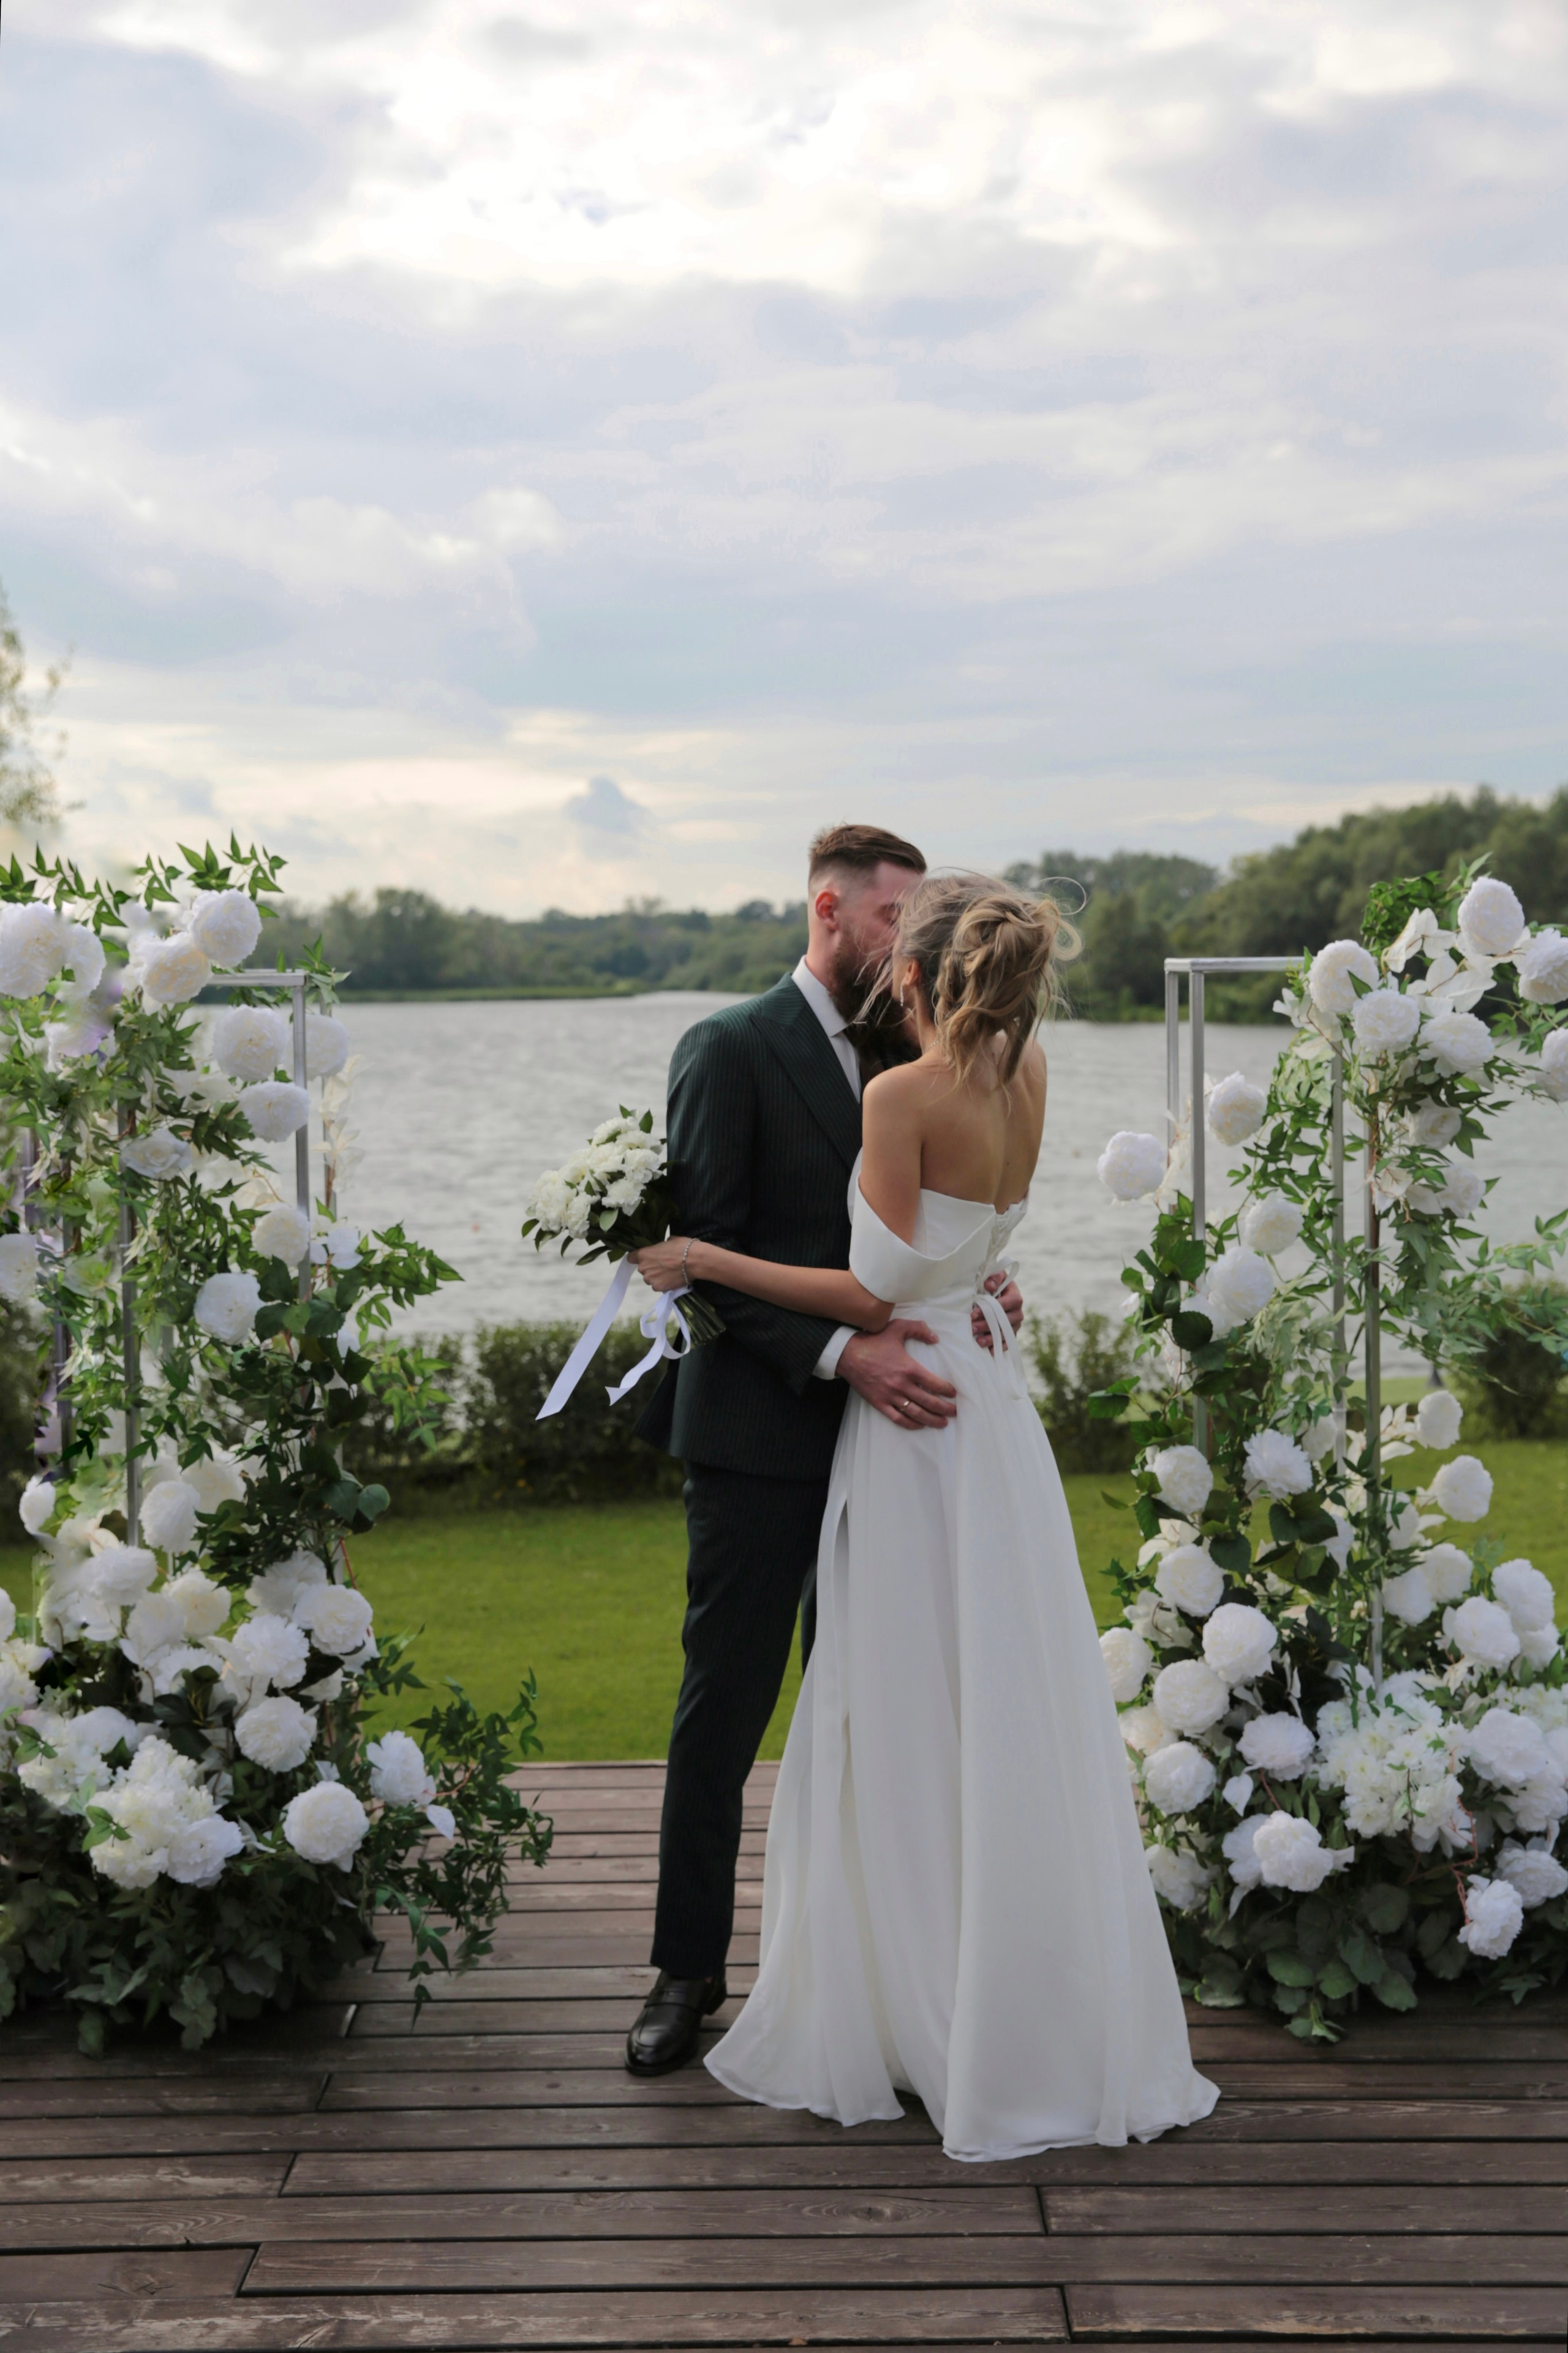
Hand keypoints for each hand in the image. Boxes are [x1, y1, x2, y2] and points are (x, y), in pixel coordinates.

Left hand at [631, 1240, 691, 1291]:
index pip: (631, 1258)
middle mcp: (643, 1268)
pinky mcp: (658, 1288)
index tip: (644, 1258)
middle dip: (651, 1267)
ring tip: (670, 1273)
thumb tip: (663, 1249)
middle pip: (643, 1269)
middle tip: (664, 1265)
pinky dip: (663, 1283)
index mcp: (643, 1254)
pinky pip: (658, 1286)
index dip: (637, 1258)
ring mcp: (650, 1279)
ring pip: (650, 1278)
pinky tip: (672, 1279)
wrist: (694, 1261)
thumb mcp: (669, 1241)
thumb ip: (661, 1247)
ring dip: (657, 1276)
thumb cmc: (682, 1247)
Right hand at [839, 1321, 957, 1430]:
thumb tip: (935, 1338)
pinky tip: (920, 1425)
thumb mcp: (897, 1327)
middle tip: (954, 1412)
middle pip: (929, 1402)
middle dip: (945, 1409)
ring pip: (916, 1413)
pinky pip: (898, 1418)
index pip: (935, 1384)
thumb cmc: (873, 1340)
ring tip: (942, 1423)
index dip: (947, 1390)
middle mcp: (902, 1385)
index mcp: (909, 1368)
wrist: (847, 1353)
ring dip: (932, 1420)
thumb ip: (918, 1329)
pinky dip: (911, 1424)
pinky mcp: (879, 1403)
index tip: (954, 1393)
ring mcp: (890, 1396)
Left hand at [971, 1274, 1023, 1352]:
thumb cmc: (997, 1283)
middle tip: (972, 1328)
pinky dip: (1000, 1347)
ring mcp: (1016, 1324)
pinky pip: (1008, 1342)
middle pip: (1005, 1320)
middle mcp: (1018, 1312)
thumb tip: (989, 1284)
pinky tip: (990, 1352)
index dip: (990, 1309)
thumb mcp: (997, 1276)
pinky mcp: (1012, 1333)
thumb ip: (995, 1277)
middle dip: (988, 1325)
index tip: (974, 1313)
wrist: (1002, 1293)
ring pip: (1006, 1333)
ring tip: (979, 1342)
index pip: (1007, 1303)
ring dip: (992, 1338)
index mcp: (1015, 1296)